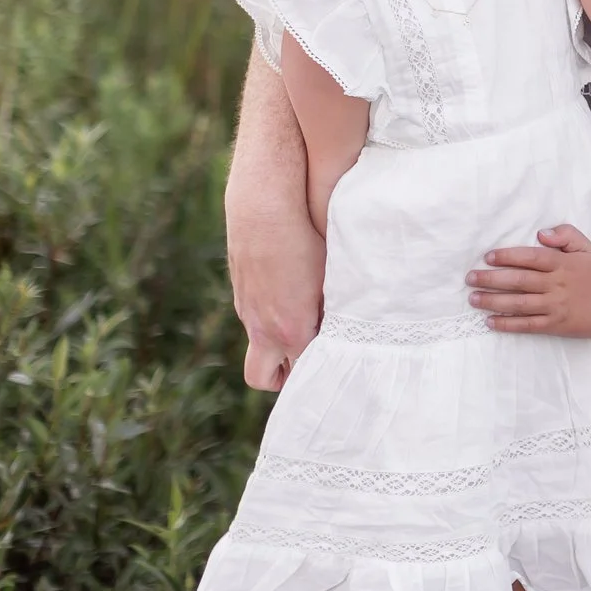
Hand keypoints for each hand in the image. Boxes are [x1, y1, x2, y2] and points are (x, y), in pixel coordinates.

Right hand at [230, 213, 323, 391]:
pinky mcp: (241, 297)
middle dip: (284, 378)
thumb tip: (349, 331)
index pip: (303, 372)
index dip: (319, 371)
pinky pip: (253, 323)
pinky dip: (268, 325)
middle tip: (309, 361)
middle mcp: (264, 329)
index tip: (334, 367)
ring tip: (304, 331)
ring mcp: (248, 314)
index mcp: (291, 330)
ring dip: (276, 349)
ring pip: (257, 350)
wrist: (263, 210)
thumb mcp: (330, 281)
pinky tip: (289, 302)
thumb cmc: (306, 242)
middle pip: (263, 379)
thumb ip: (334, 314)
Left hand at [467, 224, 590, 337]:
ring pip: (519, 303)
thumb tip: (541, 233)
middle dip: (491, 279)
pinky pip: (528, 325)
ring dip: (493, 301)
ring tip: (473, 299)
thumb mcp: (588, 248)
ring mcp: (555, 306)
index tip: (488, 257)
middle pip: (518, 281)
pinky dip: (508, 324)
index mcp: (563, 264)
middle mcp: (557, 285)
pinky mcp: (556, 325)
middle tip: (470, 278)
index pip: (530, 258)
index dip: (507, 256)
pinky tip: (491, 321)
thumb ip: (566, 235)